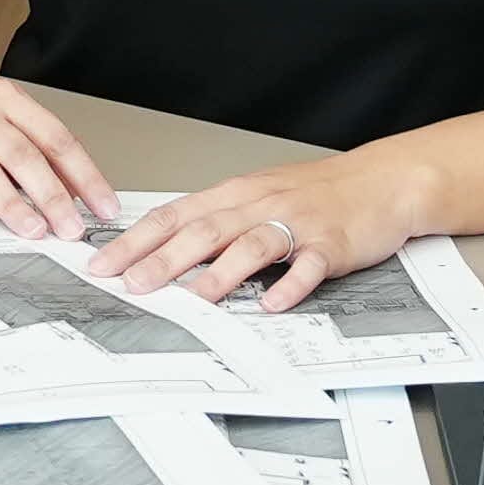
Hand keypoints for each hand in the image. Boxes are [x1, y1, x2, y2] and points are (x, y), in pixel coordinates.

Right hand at [0, 56, 117, 239]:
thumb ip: (31, 144)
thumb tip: (76, 190)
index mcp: (5, 100)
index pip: (55, 138)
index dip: (83, 175)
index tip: (103, 207)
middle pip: (23, 155)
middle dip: (53, 196)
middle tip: (71, 228)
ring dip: (11, 203)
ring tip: (33, 231)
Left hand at [91, 151, 421, 311]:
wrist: (381, 181)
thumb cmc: (314, 193)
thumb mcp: (256, 197)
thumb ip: (214, 221)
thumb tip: (161, 249)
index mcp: (234, 195)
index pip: (174, 216)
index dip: (136, 240)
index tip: (103, 263)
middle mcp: (259, 205)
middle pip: (204, 230)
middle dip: (164, 259)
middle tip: (133, 284)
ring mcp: (296, 224)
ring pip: (251, 244)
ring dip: (219, 273)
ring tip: (194, 298)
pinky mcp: (331, 244)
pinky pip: (308, 265)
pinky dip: (290, 285)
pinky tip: (273, 303)